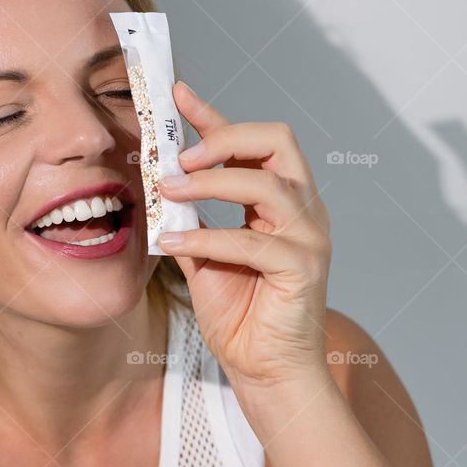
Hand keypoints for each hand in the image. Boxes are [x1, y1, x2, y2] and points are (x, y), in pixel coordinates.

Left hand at [157, 81, 333, 402]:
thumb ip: (190, 218)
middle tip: (179, 158)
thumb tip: (158, 183)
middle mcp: (303, 209)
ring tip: (168, 193)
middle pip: (277, 141)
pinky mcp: (303, 267)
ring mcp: (309, 236)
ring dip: (209, 184)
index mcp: (282, 199)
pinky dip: (205, 238)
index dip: (214, 116)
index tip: (176, 96)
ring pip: (266, 183)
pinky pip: (251, 240)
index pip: (252, 142)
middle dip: (223, 138)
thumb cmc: (240, 312)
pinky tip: (171, 245)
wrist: (264, 369)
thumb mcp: (205, 253)